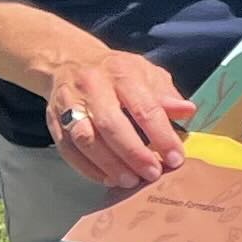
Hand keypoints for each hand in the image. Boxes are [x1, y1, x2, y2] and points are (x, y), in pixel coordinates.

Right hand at [35, 46, 196, 188]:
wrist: (69, 60)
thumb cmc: (116, 72)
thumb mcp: (146, 73)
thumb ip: (166, 94)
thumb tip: (187, 111)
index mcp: (122, 73)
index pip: (144, 107)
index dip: (162, 136)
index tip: (176, 158)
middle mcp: (93, 86)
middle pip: (111, 124)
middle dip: (134, 154)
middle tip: (152, 174)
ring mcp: (69, 103)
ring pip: (86, 138)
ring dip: (109, 164)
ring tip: (130, 180)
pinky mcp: (54, 120)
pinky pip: (67, 148)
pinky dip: (87, 168)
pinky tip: (107, 178)